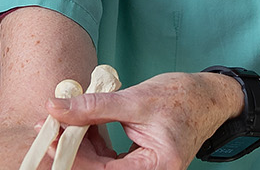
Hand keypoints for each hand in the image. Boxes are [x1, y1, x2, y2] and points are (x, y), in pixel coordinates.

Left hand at [44, 71, 243, 168]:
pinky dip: (95, 142)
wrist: (209, 96)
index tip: (52, 140)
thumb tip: (56, 109)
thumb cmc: (182, 97)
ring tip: (63, 122)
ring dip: (81, 145)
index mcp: (158, 167)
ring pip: (102, 165)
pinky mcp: (140, 163)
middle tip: (50, 129)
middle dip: (74, 151)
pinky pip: (110, 159)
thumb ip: (94, 107)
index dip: (74, 157)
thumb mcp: (135, 100)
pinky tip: (82, 125)